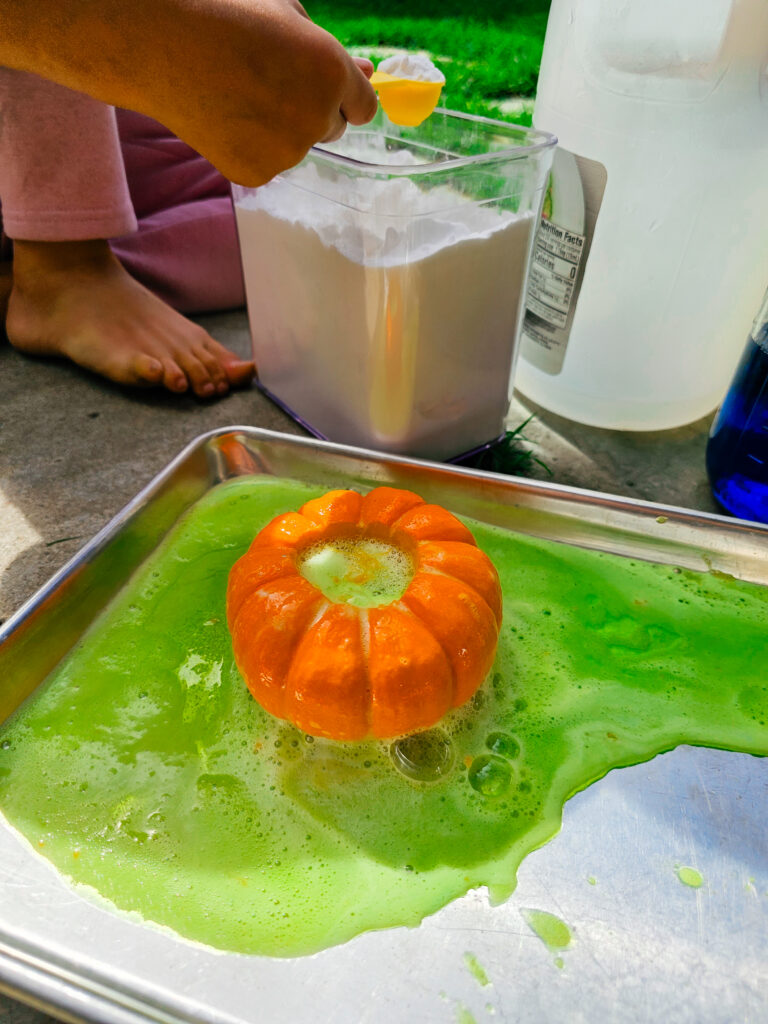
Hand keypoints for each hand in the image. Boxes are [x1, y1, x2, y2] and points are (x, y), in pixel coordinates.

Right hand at [2, 0, 377, 185]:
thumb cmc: (225, 15)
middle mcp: (317, 116)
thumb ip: (327, 48)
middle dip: (312, 112)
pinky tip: (224, 118)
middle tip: (268, 85)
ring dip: (279, 130)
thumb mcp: (286, 13)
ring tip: (237, 96)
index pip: (365, 107)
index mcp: (332, 72)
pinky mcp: (257, 173)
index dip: (345, 98)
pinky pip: (266, 164)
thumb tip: (367, 72)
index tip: (325, 92)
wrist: (162, 45)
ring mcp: (287, 151)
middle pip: (333, 130)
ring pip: (296, 147)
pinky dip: (251, 148)